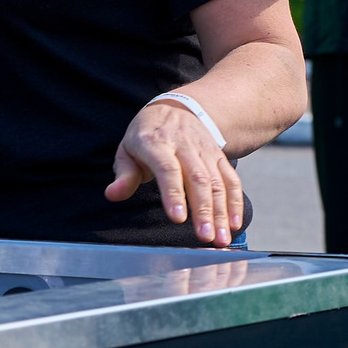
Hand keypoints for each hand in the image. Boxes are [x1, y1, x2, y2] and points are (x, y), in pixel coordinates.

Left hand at [107, 99, 243, 246]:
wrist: (175, 108)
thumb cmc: (145, 136)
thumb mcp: (127, 150)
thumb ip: (123, 175)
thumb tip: (112, 195)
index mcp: (156, 143)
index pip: (167, 169)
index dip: (173, 193)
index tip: (178, 218)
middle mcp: (184, 146)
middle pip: (198, 179)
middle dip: (203, 210)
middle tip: (205, 237)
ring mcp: (205, 151)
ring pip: (217, 182)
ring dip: (221, 212)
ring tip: (221, 239)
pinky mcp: (219, 156)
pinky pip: (231, 180)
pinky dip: (235, 202)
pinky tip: (234, 224)